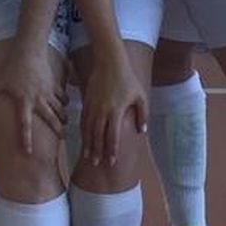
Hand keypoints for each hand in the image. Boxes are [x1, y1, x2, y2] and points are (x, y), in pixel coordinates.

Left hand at [0, 45, 65, 155]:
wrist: (29, 51)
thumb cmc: (12, 67)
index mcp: (24, 102)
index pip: (24, 125)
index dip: (26, 139)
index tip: (28, 152)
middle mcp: (38, 100)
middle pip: (51, 119)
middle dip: (58, 130)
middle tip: (62, 138)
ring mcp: (48, 93)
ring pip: (60, 109)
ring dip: (63, 117)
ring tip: (65, 124)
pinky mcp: (54, 84)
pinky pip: (62, 96)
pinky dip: (65, 102)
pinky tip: (65, 105)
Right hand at [79, 47, 147, 167]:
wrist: (109, 62)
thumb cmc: (127, 79)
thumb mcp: (140, 96)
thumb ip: (142, 115)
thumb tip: (141, 131)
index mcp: (116, 111)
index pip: (112, 136)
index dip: (112, 150)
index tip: (112, 161)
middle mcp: (102, 111)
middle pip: (98, 136)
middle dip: (97, 151)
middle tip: (96, 163)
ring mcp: (92, 106)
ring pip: (88, 129)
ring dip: (88, 143)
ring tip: (88, 156)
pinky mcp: (86, 101)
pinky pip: (83, 120)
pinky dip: (83, 131)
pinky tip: (83, 138)